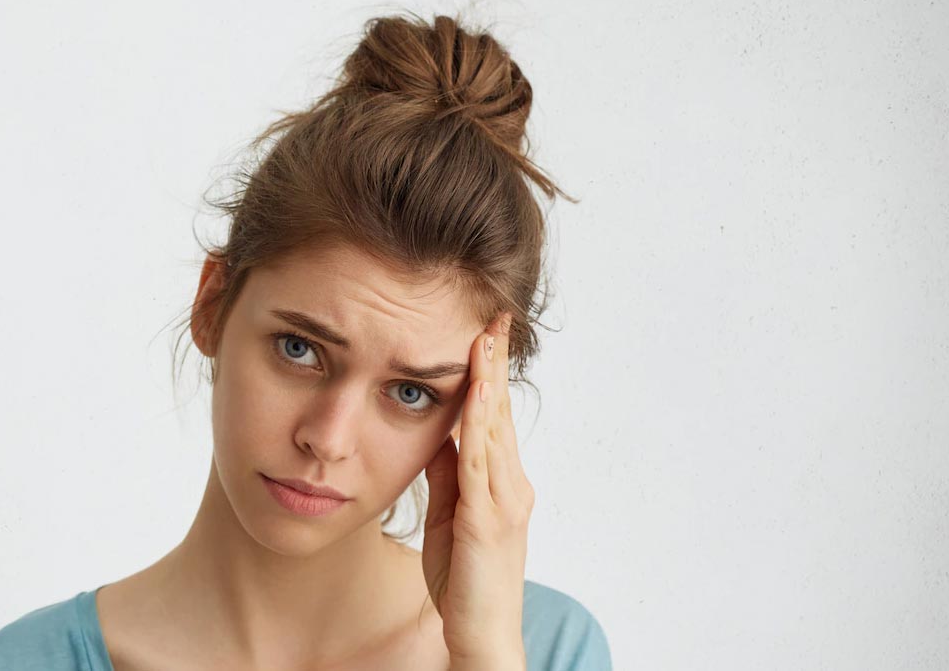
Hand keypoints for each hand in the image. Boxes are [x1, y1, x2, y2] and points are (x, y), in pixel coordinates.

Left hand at [422, 311, 533, 668]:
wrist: (481, 633)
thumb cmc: (464, 579)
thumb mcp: (447, 514)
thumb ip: (447, 472)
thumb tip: (438, 430)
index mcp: (500, 481)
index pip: (494, 415)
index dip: (489, 372)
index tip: (484, 329)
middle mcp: (511, 484)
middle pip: (501, 412)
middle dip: (495, 362)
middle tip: (493, 315)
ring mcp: (505, 501)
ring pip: (496, 430)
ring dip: (490, 383)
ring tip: (484, 340)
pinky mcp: (490, 520)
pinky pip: (483, 465)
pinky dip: (480, 428)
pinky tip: (476, 398)